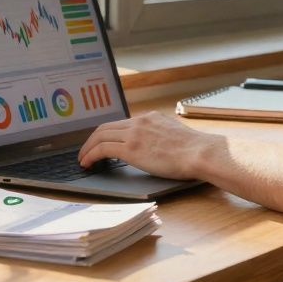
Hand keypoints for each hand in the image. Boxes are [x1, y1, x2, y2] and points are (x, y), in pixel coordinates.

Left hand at [78, 112, 217, 180]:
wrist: (199, 153)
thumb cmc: (194, 151)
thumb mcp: (174, 135)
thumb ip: (161, 136)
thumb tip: (155, 147)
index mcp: (151, 117)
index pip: (121, 123)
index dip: (107, 133)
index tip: (101, 142)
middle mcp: (140, 121)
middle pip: (106, 127)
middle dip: (92, 140)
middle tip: (85, 151)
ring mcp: (134, 133)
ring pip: (100, 136)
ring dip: (88, 148)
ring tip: (83, 159)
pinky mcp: (131, 148)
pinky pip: (102, 149)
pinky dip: (91, 155)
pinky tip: (87, 163)